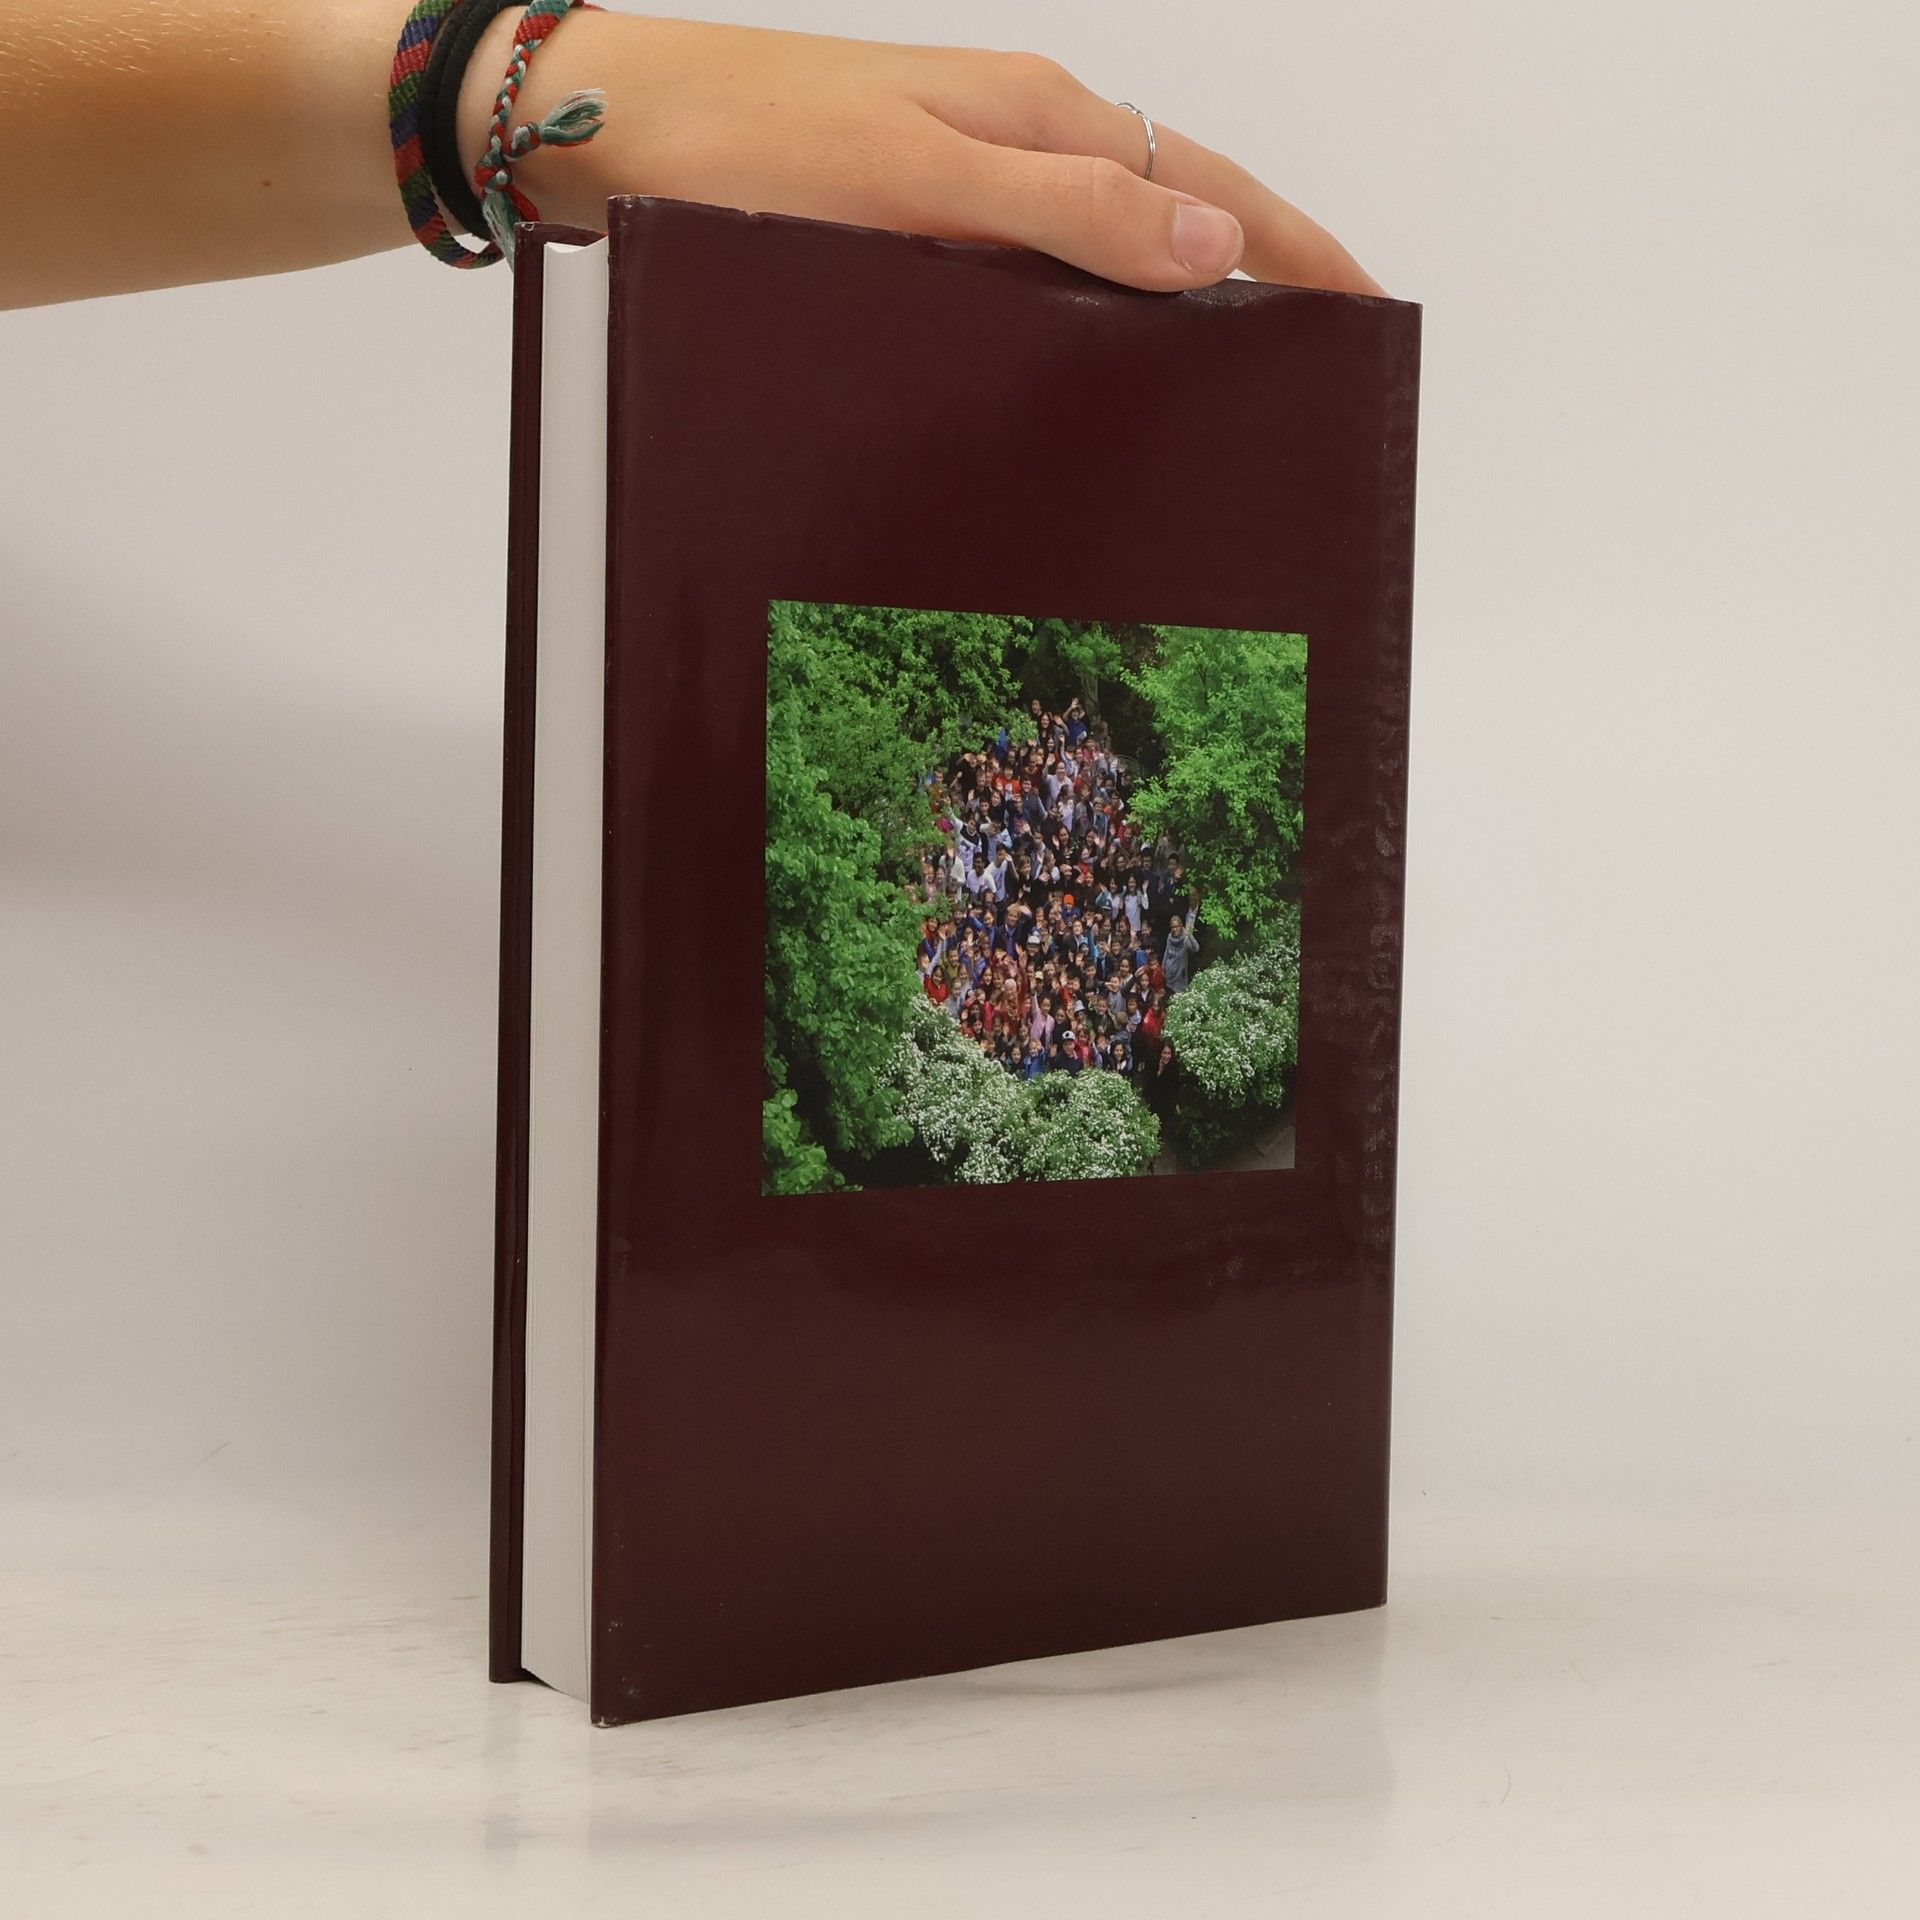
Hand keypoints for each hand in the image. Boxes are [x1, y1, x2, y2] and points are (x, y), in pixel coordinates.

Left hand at [461, 14, 1381, 295]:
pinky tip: (1086, 373)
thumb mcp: (922, 175)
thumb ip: (1067, 207)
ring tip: (1224, 384)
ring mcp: (966, 186)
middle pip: (1172, 210)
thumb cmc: (748, 142)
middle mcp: (1015, 145)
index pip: (1209, 181)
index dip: (1292, 243)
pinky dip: (1083, 321)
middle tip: (1309, 365)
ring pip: (1104, 249)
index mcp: (1041, 117)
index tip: (1362, 306)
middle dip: (1253, 277)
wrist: (604, 132)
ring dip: (1168, 305)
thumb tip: (1210, 236)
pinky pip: (1035, 276)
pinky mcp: (915, 231)